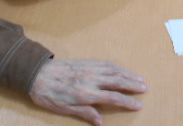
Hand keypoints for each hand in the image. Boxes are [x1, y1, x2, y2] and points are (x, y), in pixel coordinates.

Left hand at [29, 59, 146, 125]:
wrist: (37, 74)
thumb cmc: (49, 95)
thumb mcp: (64, 109)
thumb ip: (84, 113)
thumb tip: (100, 122)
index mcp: (86, 93)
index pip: (113, 97)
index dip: (127, 101)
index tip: (138, 104)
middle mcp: (91, 79)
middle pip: (118, 81)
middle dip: (133, 85)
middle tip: (145, 88)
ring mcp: (90, 69)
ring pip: (115, 70)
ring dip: (129, 74)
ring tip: (140, 79)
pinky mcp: (87, 62)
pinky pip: (106, 63)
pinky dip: (118, 67)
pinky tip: (123, 70)